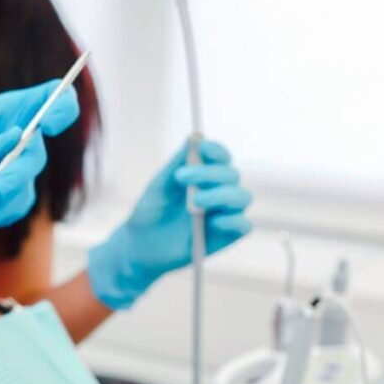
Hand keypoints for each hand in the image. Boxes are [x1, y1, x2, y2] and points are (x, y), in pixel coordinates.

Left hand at [0, 79, 79, 235]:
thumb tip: (18, 136)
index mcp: (7, 113)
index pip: (51, 99)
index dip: (61, 106)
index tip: (49, 123)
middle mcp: (18, 140)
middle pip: (38, 152)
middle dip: (16, 172)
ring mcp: (17, 171)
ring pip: (27, 185)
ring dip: (2, 196)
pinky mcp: (11, 199)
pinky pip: (15, 208)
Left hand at [87, 139, 251, 309]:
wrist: (141, 246)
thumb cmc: (151, 212)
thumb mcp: (160, 185)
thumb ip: (177, 162)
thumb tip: (194, 137)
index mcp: (204, 175)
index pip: (220, 157)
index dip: (216, 151)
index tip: (202, 148)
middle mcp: (219, 191)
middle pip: (231, 175)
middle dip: (210, 173)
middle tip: (183, 177)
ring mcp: (225, 213)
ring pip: (242, 197)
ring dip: (221, 195)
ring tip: (196, 202)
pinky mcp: (227, 235)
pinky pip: (243, 225)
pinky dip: (232, 220)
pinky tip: (213, 222)